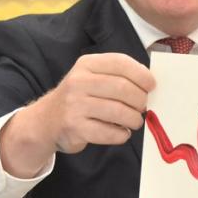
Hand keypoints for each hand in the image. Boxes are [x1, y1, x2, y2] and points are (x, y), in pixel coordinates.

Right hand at [0, 53, 154, 175]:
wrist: (46, 121)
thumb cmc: (79, 98)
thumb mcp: (92, 77)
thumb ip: (118, 75)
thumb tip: (150, 82)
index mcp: (87, 64)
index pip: (121, 63)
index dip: (142, 75)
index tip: (151, 86)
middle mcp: (78, 82)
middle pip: (123, 88)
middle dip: (140, 100)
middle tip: (143, 107)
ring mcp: (75, 105)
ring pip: (119, 112)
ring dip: (134, 119)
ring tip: (134, 121)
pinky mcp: (75, 128)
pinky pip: (110, 133)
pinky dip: (122, 135)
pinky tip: (121, 132)